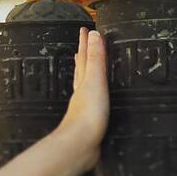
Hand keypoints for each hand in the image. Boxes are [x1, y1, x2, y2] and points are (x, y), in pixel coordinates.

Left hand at [57, 26, 108, 175]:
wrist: (80, 146)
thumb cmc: (87, 116)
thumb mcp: (95, 81)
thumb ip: (95, 59)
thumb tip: (94, 35)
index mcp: (83, 82)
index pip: (84, 57)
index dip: (86, 43)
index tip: (86, 29)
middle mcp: (81, 92)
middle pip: (81, 69)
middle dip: (84, 55)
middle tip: (85, 43)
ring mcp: (84, 107)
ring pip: (84, 85)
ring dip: (86, 74)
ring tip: (87, 67)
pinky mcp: (90, 121)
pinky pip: (92, 102)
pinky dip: (93, 95)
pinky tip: (96, 99)